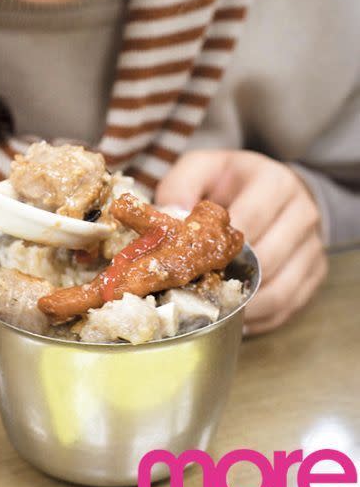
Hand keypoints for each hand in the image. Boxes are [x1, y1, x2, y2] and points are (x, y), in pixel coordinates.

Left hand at [155, 149, 327, 334]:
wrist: (271, 188)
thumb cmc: (229, 181)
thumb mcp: (202, 169)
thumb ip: (181, 186)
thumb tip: (172, 215)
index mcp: (275, 183)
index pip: (250, 221)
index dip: (219, 245)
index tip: (191, 262)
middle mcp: (302, 214)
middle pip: (266, 260)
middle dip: (228, 278)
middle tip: (195, 291)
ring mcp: (313, 246)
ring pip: (280, 291)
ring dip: (243, 305)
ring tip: (211, 308)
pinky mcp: (315, 273)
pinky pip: (288, 306)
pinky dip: (259, 317)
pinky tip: (234, 315)